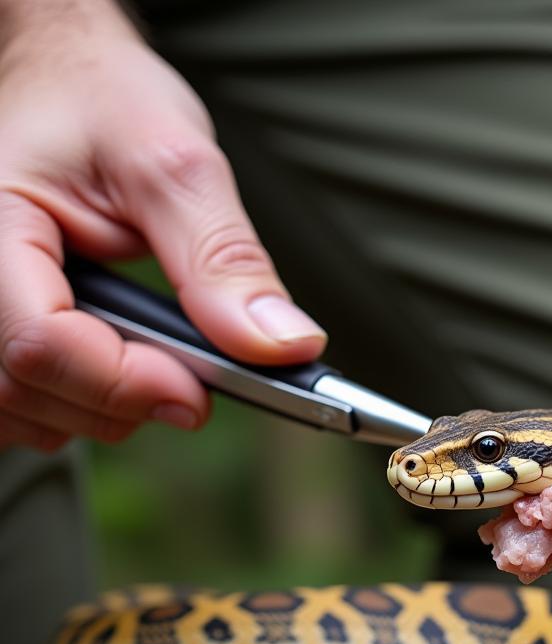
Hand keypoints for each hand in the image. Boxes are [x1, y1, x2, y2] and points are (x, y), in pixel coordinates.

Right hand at [0, 2, 325, 450]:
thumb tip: (283, 347)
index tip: (199, 392)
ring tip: (157, 370)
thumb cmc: (107, 101)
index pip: (41, 343)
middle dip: (124, 403)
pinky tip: (121, 374)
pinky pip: (21, 403)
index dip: (126, 383)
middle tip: (194, 381)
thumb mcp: (177, 163)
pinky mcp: (1, 326)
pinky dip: (78, 407)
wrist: (74, 84)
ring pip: (21, 410)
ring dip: (102, 412)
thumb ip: (224, 259)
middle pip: (30, 390)